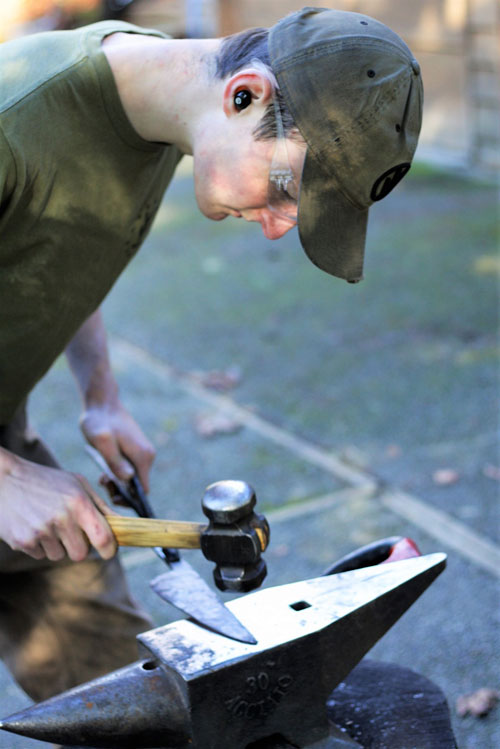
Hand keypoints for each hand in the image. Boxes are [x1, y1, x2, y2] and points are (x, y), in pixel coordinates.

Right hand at [0, 449, 116, 561]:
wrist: (4, 480)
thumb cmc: (46, 481)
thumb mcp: (76, 483)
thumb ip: (99, 505)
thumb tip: (120, 525)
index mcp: (79, 502)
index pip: (103, 538)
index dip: (109, 549)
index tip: (108, 550)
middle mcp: (62, 518)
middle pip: (81, 553)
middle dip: (79, 546)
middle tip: (70, 530)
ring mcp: (41, 532)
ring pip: (59, 556)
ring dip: (57, 545)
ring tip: (47, 522)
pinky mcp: (23, 542)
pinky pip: (41, 555)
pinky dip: (39, 545)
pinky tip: (32, 525)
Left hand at [79, 401, 154, 491]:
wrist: (102, 404)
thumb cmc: (99, 421)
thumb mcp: (102, 441)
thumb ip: (114, 460)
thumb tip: (127, 479)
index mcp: (143, 456)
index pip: (142, 490)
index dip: (129, 499)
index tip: (111, 494)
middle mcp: (147, 456)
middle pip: (137, 487)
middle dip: (120, 491)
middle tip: (102, 482)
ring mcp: (142, 454)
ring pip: (132, 479)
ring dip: (117, 483)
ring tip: (102, 476)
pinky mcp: (135, 452)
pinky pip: (129, 471)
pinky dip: (118, 474)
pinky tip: (105, 470)